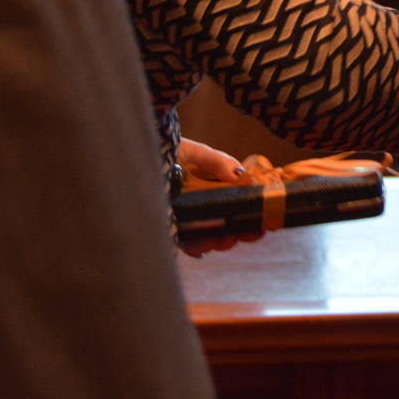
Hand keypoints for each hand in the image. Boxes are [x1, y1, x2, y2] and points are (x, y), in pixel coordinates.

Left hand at [172, 138, 260, 257]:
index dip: (253, 214)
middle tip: (242, 234)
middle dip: (238, 233)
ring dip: (218, 242)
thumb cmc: (166, 150)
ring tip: (219, 240)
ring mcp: (188, 218)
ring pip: (210, 237)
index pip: (239, 203)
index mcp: (214, 186)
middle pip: (228, 224)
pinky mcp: (171, 229)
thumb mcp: (195, 152)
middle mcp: (204, 204)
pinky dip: (194, 248)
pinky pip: (186, 244)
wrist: (133, 158)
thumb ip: (217, 162)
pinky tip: (196, 247)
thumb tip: (240, 173)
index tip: (264, 223)